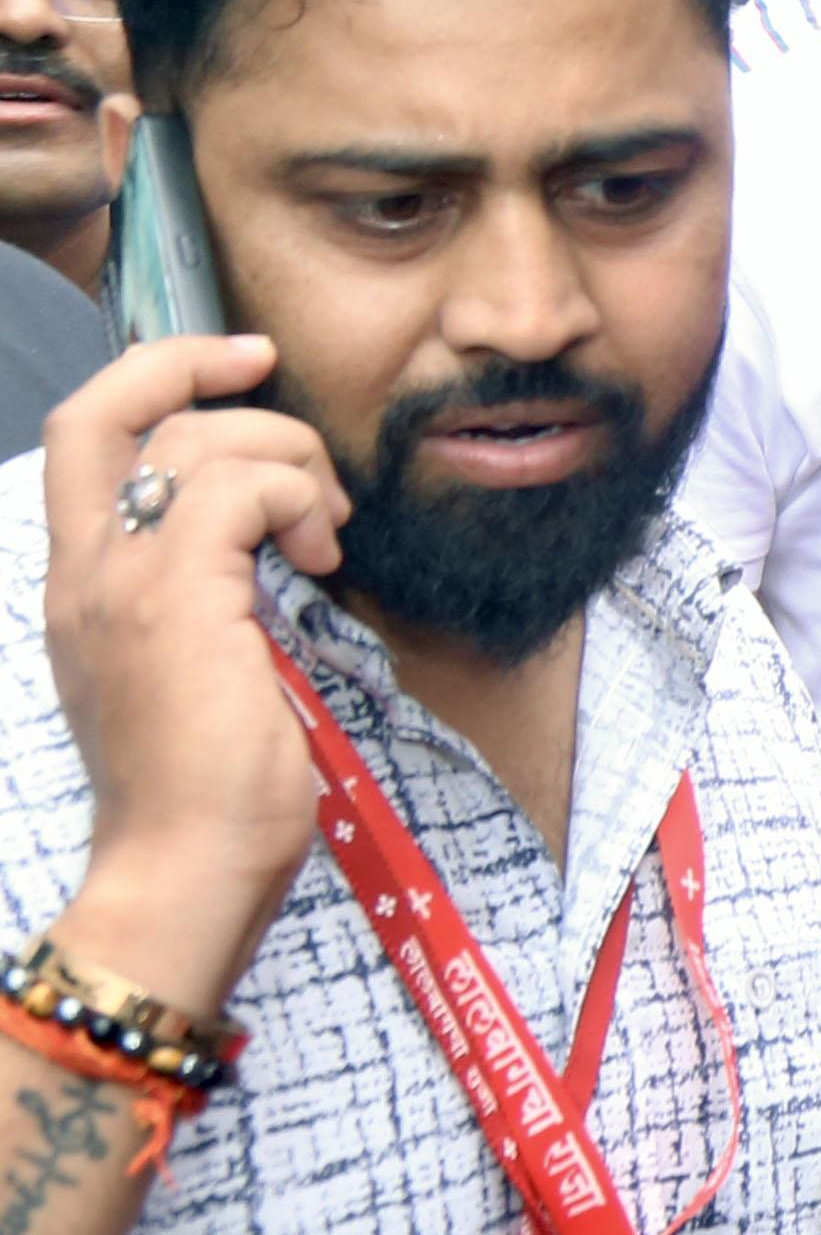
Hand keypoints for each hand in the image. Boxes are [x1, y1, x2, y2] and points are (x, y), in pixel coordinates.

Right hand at [39, 337, 348, 1018]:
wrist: (185, 868)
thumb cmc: (212, 792)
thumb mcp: (202, 671)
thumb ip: (212, 600)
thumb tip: (273, 544)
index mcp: (85, 587)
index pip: (83, 441)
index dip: (151, 381)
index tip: (235, 366)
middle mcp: (84, 573)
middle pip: (106, 410)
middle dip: (196, 367)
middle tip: (274, 371)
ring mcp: (120, 582)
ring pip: (196, 441)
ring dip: (285, 459)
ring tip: (324, 531)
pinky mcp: (174, 597)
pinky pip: (239, 487)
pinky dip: (295, 498)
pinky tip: (322, 557)